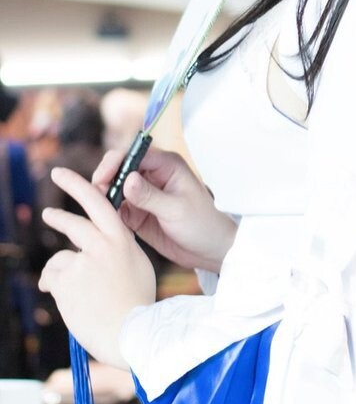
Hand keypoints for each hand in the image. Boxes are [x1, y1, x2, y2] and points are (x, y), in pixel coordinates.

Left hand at [39, 167, 155, 367]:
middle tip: (48, 214)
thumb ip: (115, 249)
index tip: (59, 173)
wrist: (130, 334)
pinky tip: (73, 303)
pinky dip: (56, 288)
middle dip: (58, 217)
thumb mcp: (136, 265)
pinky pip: (51, 279)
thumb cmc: (138, 302)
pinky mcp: (64, 281)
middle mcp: (100, 245)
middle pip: (72, 224)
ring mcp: (80, 263)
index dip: (77, 185)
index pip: (97, 202)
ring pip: (60, 260)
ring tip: (82, 295)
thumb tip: (88, 249)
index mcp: (121, 239)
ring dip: (63, 274)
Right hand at [92, 146, 236, 273]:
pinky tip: (105, 220)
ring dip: (104, 196)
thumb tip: (127, 180)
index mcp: (166, 164)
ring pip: (114, 188)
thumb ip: (150, 196)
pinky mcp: (137, 212)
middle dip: (105, 179)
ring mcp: (143, 194)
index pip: (133, 153)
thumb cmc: (202, 224)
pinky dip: (108, 211)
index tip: (102, 178)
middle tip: (97, 195)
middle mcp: (152, 175)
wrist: (210, 249)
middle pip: (119, 168)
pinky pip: (116, 208)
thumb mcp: (176, 210)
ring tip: (98, 209)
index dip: (114, 163)